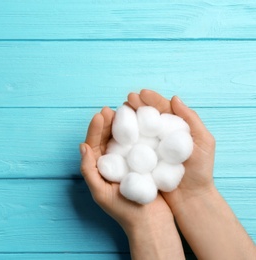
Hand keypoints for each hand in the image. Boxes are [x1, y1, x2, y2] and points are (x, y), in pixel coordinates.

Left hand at [80, 106, 184, 258]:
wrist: (151, 222)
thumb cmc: (124, 210)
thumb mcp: (100, 193)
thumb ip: (89, 170)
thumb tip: (81, 146)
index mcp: (100, 168)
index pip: (94, 144)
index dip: (95, 128)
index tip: (100, 114)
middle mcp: (112, 162)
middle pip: (108, 137)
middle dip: (108, 122)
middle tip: (111, 109)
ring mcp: (128, 161)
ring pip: (123, 138)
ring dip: (122, 124)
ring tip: (124, 110)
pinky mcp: (144, 162)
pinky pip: (139, 144)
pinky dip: (138, 132)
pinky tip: (140, 122)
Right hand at [127, 90, 215, 208]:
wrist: (190, 198)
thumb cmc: (200, 171)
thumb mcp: (204, 142)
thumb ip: (191, 119)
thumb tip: (174, 98)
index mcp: (174, 128)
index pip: (162, 109)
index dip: (151, 100)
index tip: (141, 93)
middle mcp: (159, 136)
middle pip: (146, 117)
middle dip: (136, 106)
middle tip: (128, 99)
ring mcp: (149, 148)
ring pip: (136, 129)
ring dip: (127, 119)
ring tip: (120, 111)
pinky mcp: (140, 161)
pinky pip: (130, 147)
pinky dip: (123, 138)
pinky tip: (116, 131)